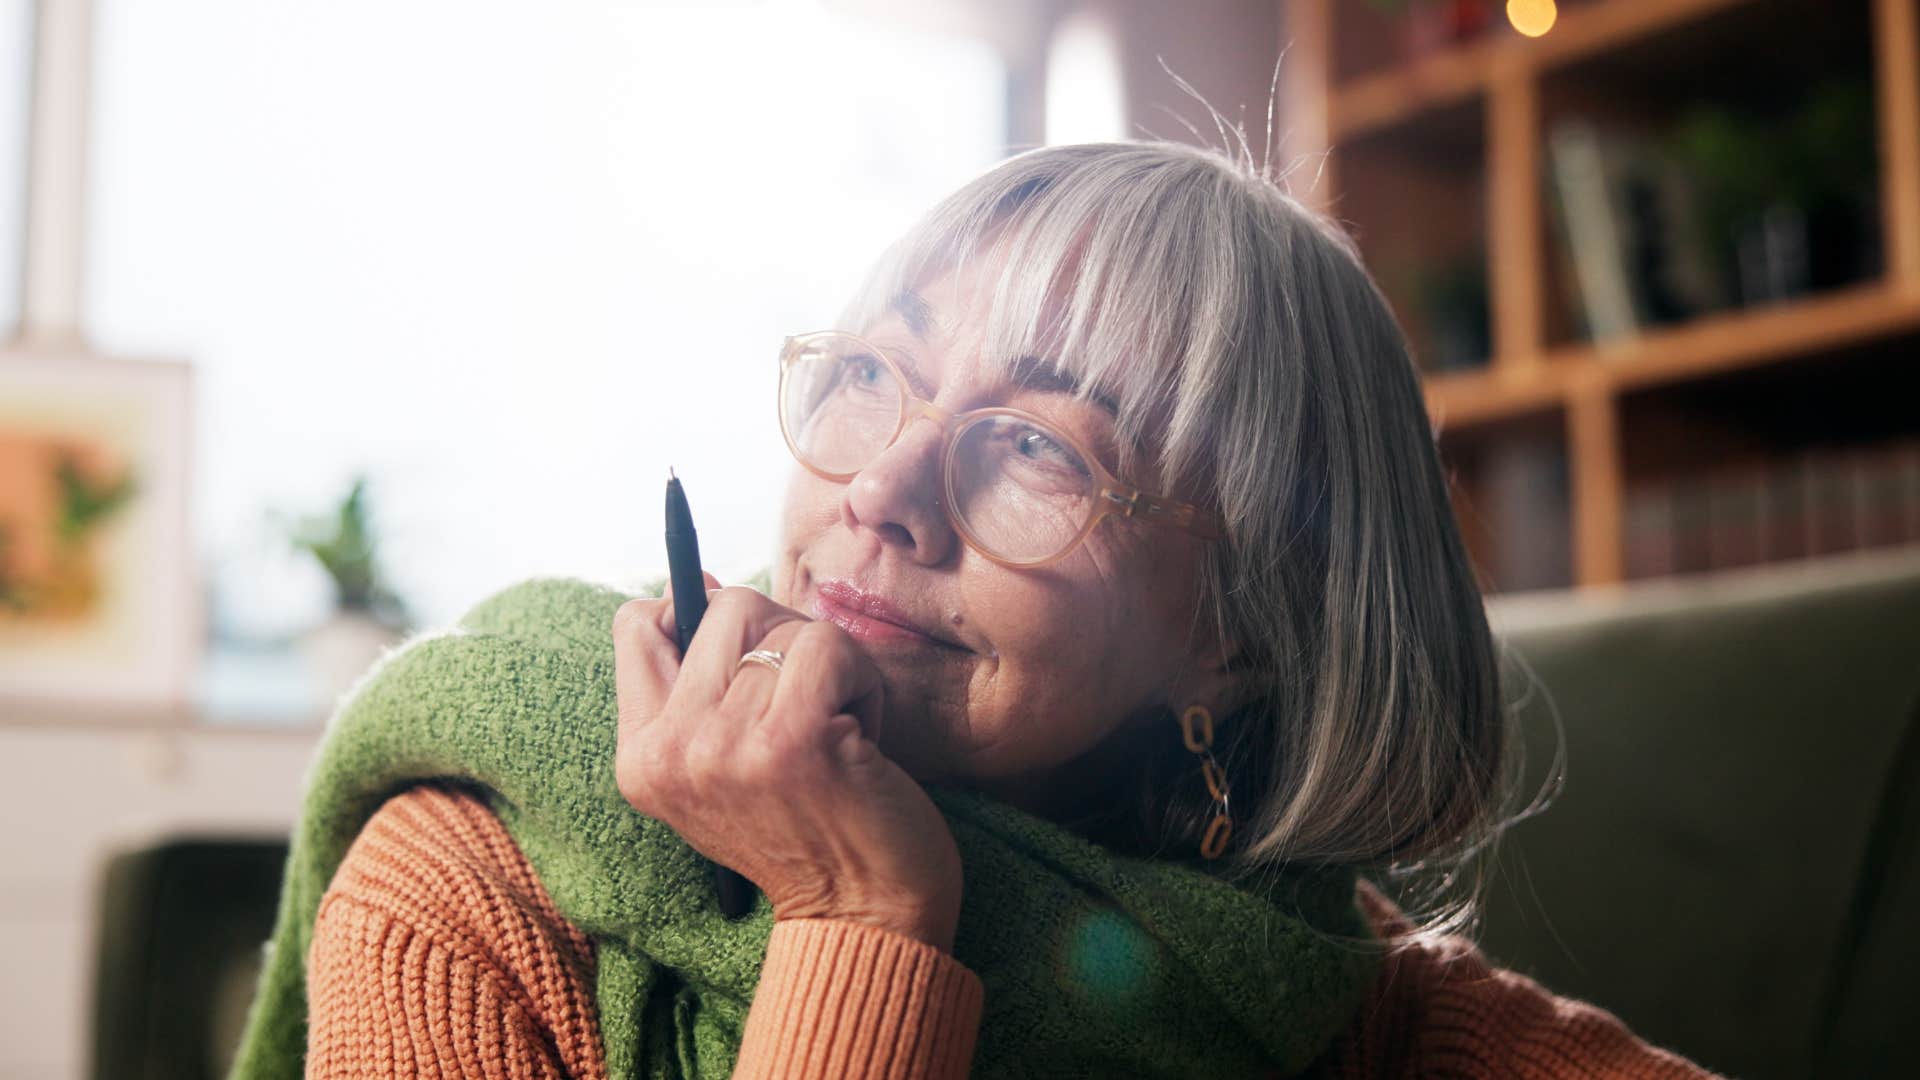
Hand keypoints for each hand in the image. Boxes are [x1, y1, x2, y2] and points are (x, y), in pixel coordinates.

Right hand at [612, 574, 963, 952]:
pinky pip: (827, 645)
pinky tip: (861, 738)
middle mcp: (669, 751)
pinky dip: (863, 681)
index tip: (748, 656)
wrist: (865, 916)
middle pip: (723, 606)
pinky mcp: (789, 740)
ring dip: (831, 667)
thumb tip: (703, 582)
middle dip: (784, 636)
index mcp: (639, 757)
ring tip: (836, 730)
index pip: (636, 625)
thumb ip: (702, 683)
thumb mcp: (725, 763)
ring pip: (783, 623)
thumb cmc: (811, 828)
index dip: (698, 614)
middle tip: (809, 702)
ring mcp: (723, 746)